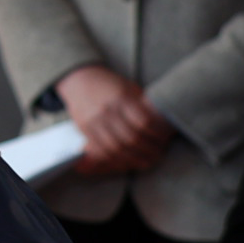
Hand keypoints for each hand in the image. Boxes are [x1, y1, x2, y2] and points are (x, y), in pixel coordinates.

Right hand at [56, 64, 172, 173]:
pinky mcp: (84, 129)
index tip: (164, 140)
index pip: (143, 122)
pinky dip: (114, 160)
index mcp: (121, 98)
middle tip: (158, 155)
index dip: (156, 135)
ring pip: (115, 147)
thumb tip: (162, 125)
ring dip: (133, 159)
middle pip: (130, 138)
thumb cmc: (110, 84)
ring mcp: (93, 121)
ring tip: (145, 162)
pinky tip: (125, 163)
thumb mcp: (129, 88)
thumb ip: (142, 105)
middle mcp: (107, 110)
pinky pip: (100, 150)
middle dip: (147, 150)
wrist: (79, 80)